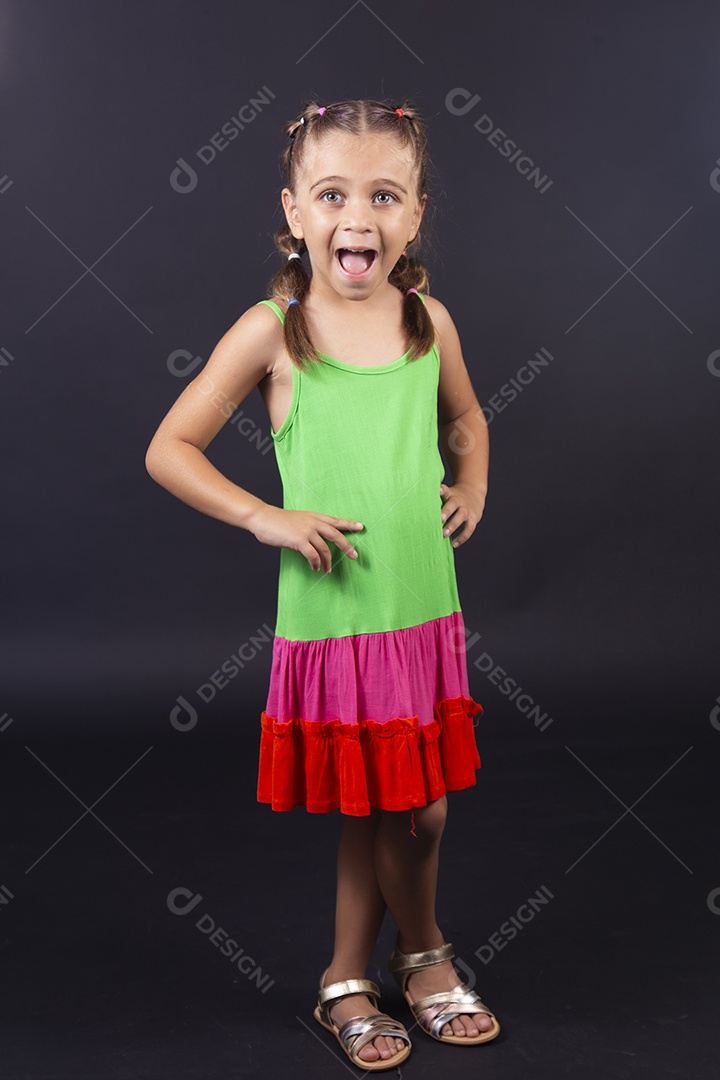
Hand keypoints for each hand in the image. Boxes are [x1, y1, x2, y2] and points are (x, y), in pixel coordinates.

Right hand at [248, 504, 363, 573]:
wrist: (263, 518)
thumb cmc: (278, 521)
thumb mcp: (298, 520)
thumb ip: (309, 528)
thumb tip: (316, 542)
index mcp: (314, 516)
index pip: (335, 520)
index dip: (349, 524)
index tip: (361, 527)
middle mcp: (313, 522)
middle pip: (336, 535)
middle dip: (347, 546)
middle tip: (355, 556)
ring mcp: (306, 531)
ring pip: (325, 548)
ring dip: (328, 562)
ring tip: (328, 570)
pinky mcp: (299, 540)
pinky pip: (313, 555)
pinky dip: (316, 563)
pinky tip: (315, 568)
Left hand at [439, 482, 485, 548]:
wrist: (474, 493)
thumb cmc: (453, 497)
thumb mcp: (446, 493)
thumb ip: (434, 499)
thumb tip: (414, 505)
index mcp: (450, 494)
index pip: (445, 490)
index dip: (442, 490)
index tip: (438, 490)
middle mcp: (459, 500)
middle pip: (453, 504)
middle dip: (446, 511)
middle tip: (439, 519)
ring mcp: (467, 509)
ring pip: (461, 516)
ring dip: (453, 525)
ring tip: (444, 535)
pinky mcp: (474, 518)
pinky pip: (469, 528)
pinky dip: (462, 537)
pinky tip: (453, 544)